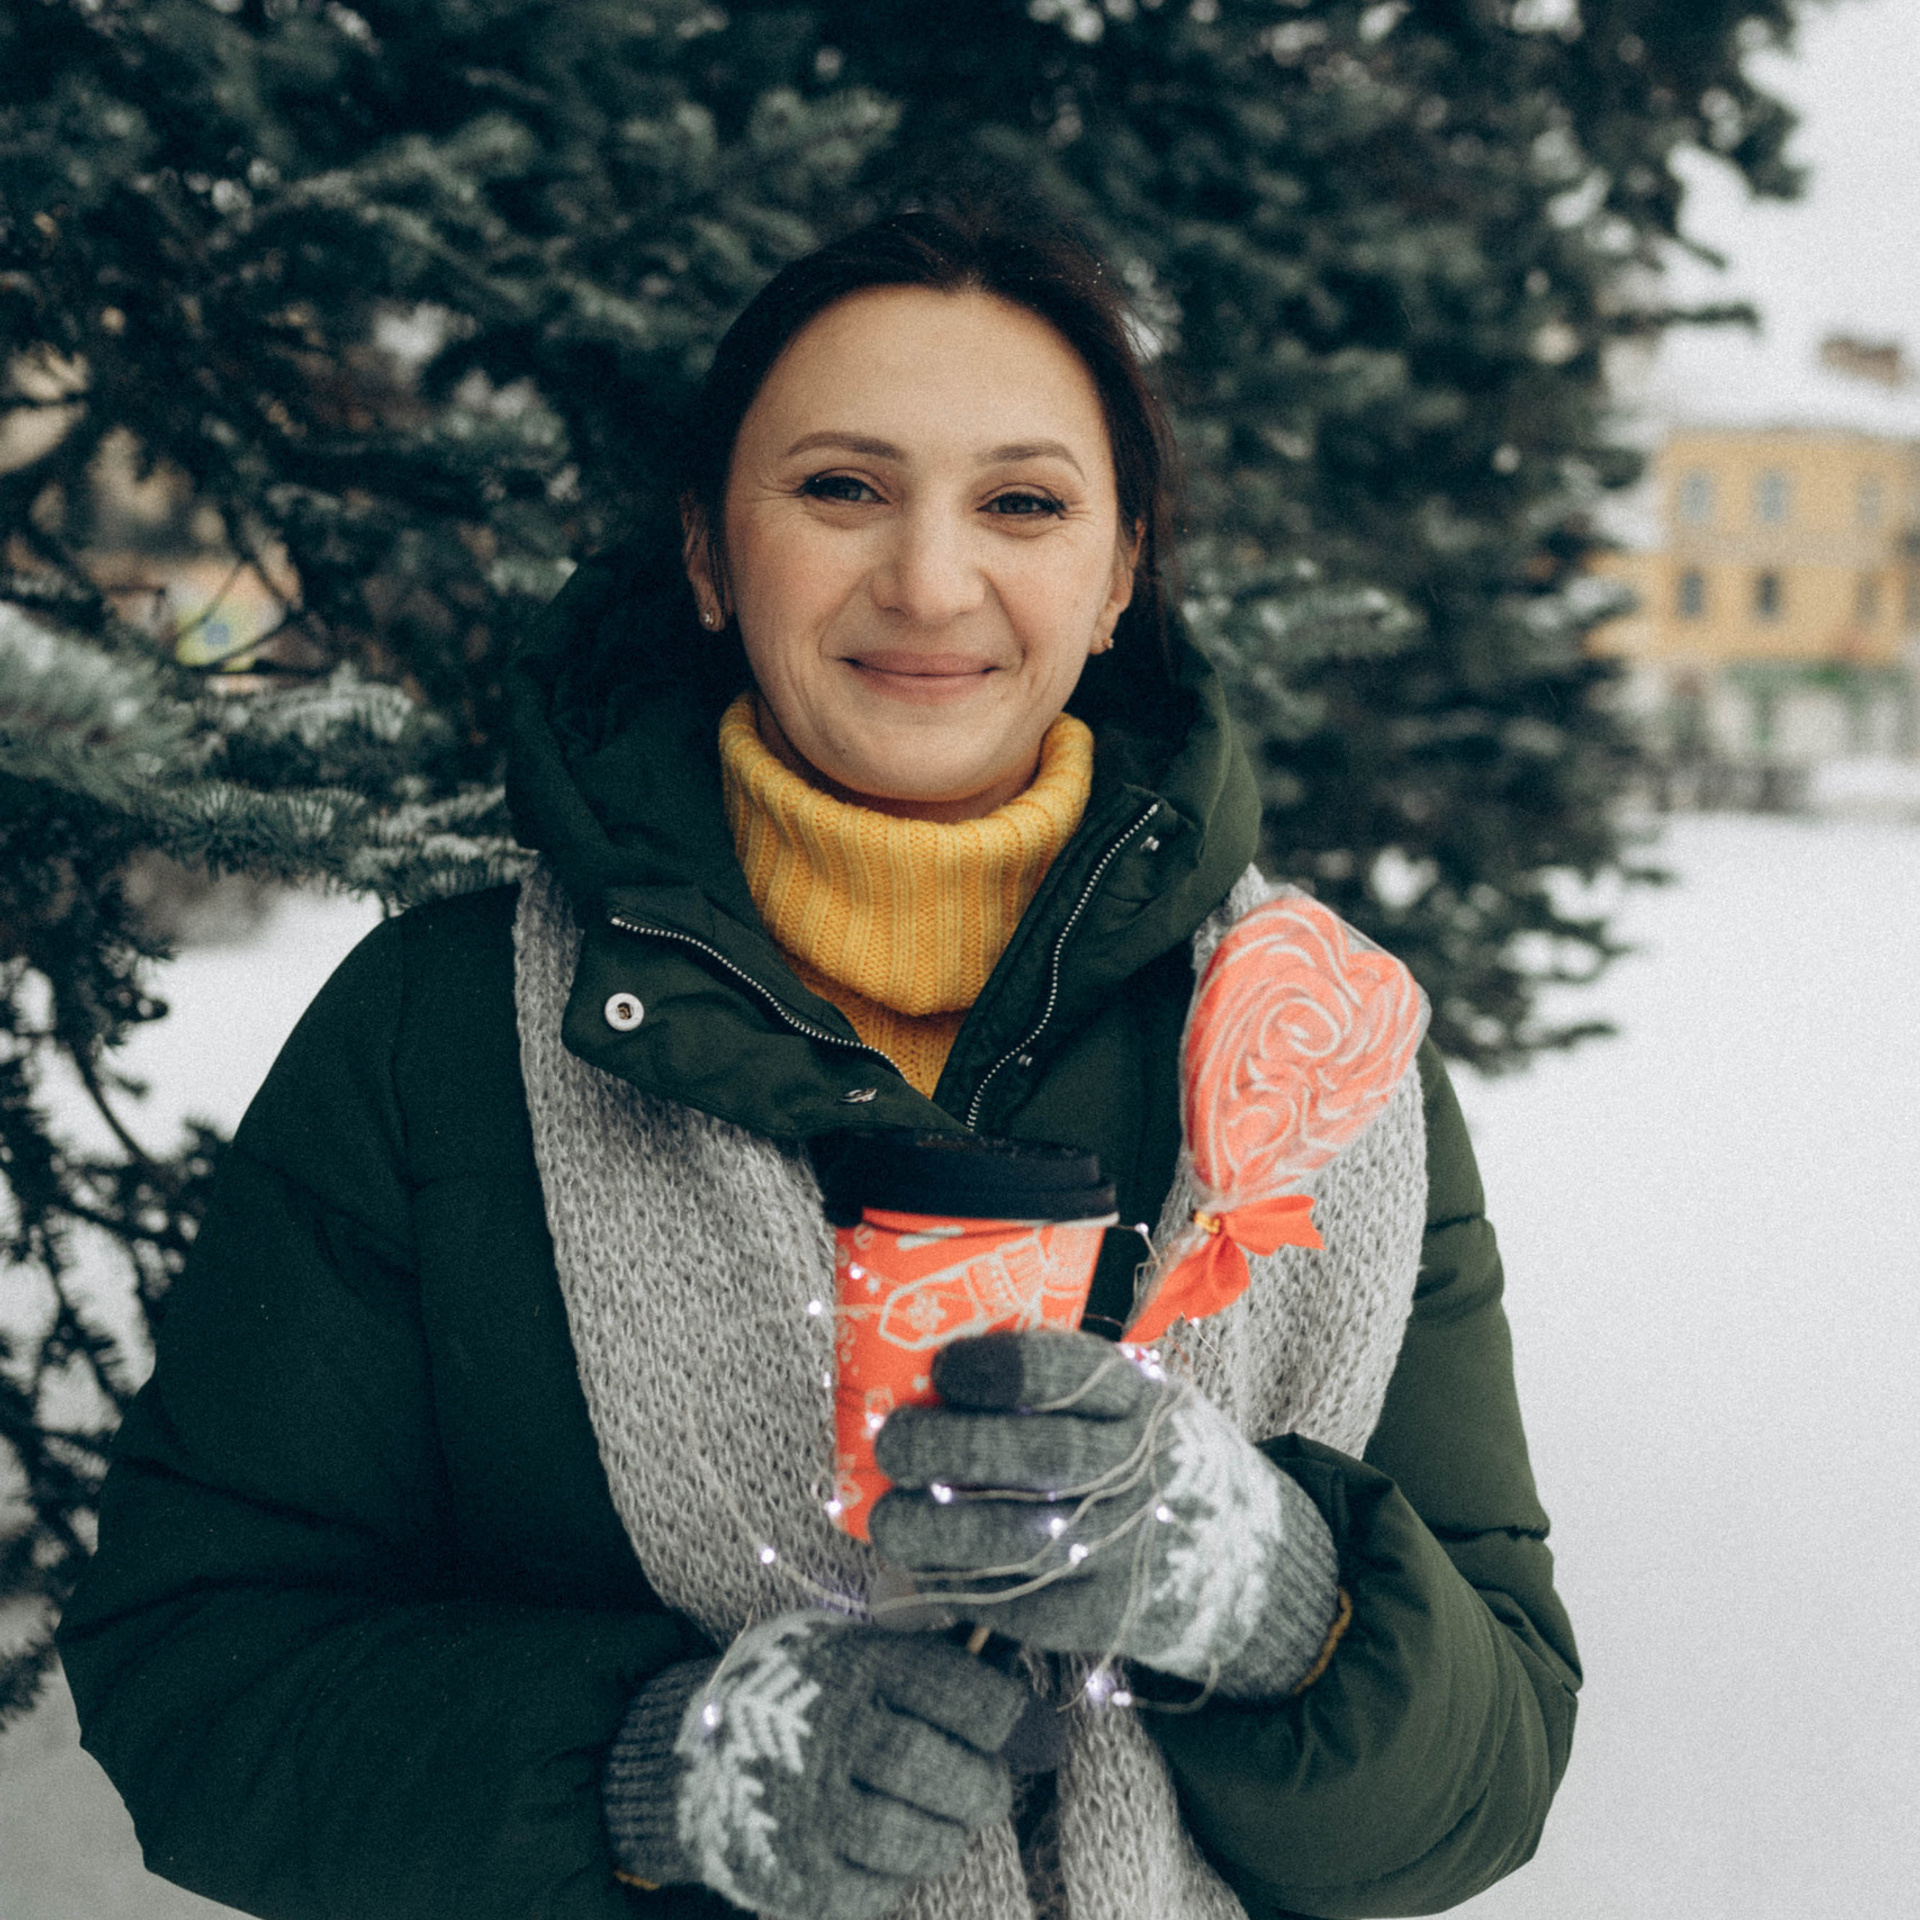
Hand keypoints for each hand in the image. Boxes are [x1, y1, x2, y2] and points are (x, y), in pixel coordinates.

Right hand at [603, 1611, 1026, 1919]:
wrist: (693, 1752)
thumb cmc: (803, 1691)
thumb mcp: (850, 1645)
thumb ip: (930, 1662)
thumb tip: (1037, 1717)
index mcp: (850, 1665)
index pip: (960, 1693)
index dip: (1012, 1718)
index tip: (1031, 1732)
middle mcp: (824, 1732)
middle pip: (940, 1772)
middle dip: (983, 1786)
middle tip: (984, 1788)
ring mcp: (801, 1808)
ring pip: (915, 1839)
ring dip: (946, 1837)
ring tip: (942, 1822)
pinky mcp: (786, 1873)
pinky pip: (873, 1892)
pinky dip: (899, 1877)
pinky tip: (891, 1851)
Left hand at [871, 1329, 1338, 1697]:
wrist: (1253, 1563)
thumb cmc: (1161, 1461)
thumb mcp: (1142, 1400)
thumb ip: (1066, 1387)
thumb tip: (933, 1373)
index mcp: (1143, 1401)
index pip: (1065, 1372)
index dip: (994, 1368)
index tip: (942, 1369)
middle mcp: (1141, 1470)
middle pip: (1032, 1457)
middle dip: (945, 1448)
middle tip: (894, 1442)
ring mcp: (1128, 1548)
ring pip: (1016, 1541)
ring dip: (935, 1530)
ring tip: (889, 1518)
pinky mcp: (1108, 1618)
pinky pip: (1019, 1605)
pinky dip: (960, 1587)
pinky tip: (928, 1567)